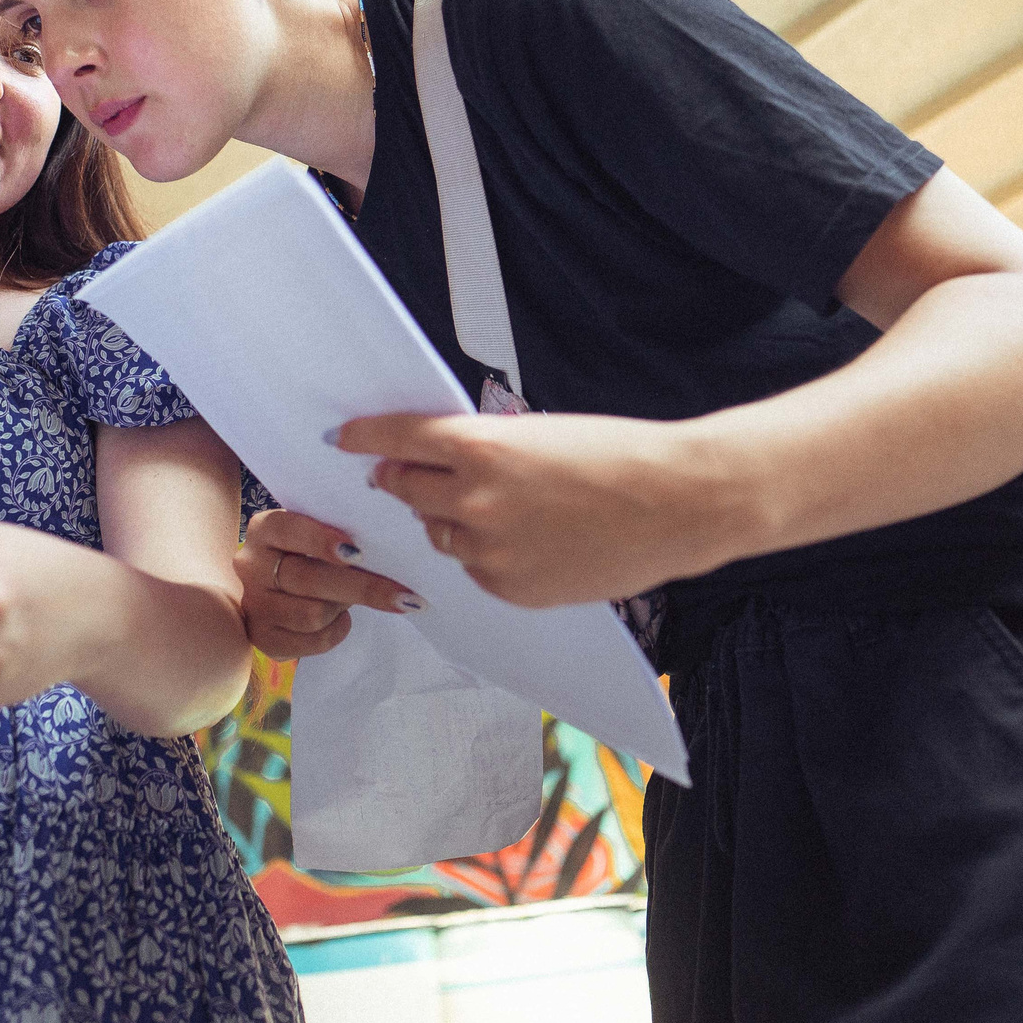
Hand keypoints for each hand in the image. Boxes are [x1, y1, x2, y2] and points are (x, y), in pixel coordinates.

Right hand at [234, 509, 420, 658]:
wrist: (280, 590)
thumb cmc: (311, 556)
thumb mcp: (317, 537)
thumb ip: (340, 539)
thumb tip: (388, 554)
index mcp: (264, 530)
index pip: (286, 528)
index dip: (320, 540)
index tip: (357, 551)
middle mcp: (250, 564)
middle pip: (308, 578)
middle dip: (361, 587)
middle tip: (402, 594)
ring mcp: (253, 603)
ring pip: (312, 614)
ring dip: (343, 608)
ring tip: (351, 600)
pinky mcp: (262, 637)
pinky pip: (312, 641)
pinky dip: (336, 632)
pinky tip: (341, 620)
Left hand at [341, 410, 759, 606]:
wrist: (677, 503)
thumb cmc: (619, 456)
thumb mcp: (539, 433)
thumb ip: (482, 448)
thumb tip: (438, 459)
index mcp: (482, 448)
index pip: (398, 439)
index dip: (366, 437)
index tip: (344, 438)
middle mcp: (475, 501)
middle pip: (406, 490)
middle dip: (403, 479)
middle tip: (405, 473)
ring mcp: (490, 552)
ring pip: (440, 533)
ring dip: (451, 518)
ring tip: (502, 507)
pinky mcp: (510, 589)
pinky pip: (473, 570)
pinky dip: (485, 554)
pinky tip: (527, 539)